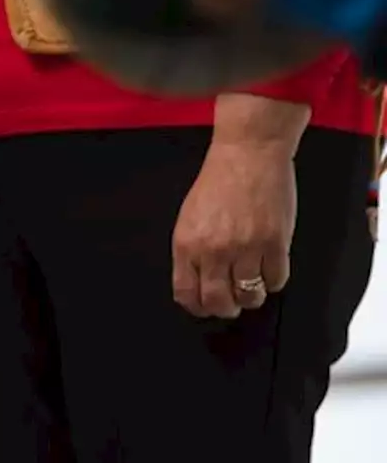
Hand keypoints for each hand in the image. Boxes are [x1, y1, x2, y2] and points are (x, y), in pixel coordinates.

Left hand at [172, 140, 295, 317]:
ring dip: (251, 296)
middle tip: (232, 301)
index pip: (187, 294)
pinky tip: (269, 267)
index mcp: (186, 244)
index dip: (198, 306)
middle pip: (219, 302)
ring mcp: (246, 248)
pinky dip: (273, 280)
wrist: (247, 154)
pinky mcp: (275, 243)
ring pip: (250, 296)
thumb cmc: (218, 182)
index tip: (205, 306)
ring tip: (251, 283)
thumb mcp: (189, 218)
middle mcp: (213, 250)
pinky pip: (276, 280)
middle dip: (226, 308)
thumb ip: (190, 252)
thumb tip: (196, 283)